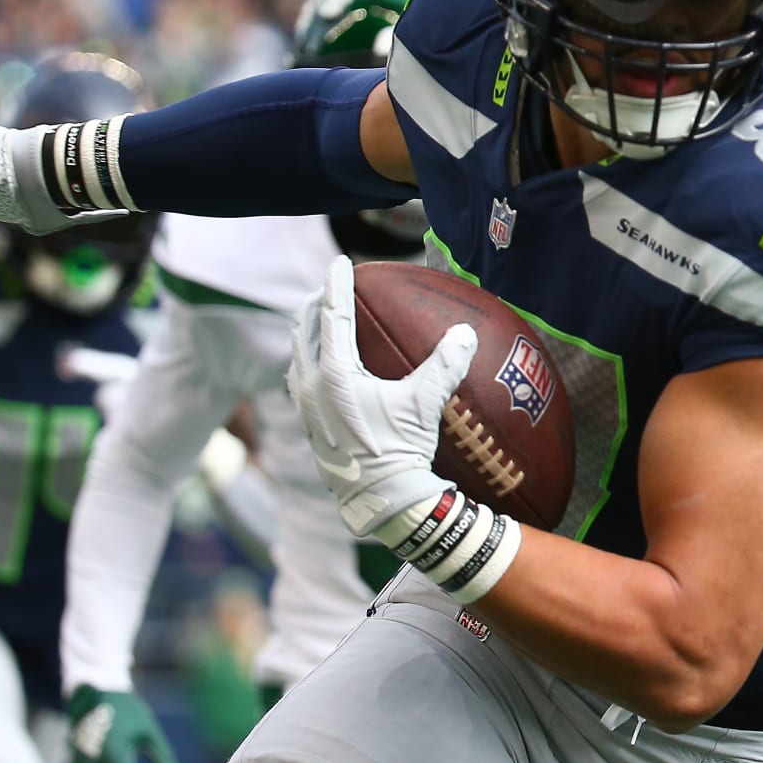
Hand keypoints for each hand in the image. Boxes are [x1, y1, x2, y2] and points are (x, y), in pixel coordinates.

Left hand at [288, 257, 476, 537]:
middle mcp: (310, 385)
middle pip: (303, 329)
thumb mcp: (423, 404)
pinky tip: (319, 366)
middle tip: (326, 287)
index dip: (337, 284)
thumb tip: (465, 333)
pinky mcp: (307, 423)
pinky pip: (298, 378)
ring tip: (318, 321)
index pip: (332, 315)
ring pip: (297, 354)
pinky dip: (307, 359)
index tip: (340, 262)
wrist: (380, 501)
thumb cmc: (399, 450)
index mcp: (334, 373)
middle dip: (314, 304)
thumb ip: (444, 364)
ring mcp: (304, 406)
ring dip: (306, 332)